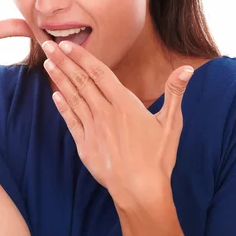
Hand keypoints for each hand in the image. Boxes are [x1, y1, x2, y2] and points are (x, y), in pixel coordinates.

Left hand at [41, 39, 194, 206]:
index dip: (82, 57)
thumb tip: (187, 68)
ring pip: (73, 98)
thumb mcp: (171, 122)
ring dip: (60, 80)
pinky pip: (71, 121)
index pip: (99, 73)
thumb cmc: (159, 157)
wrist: (140, 191)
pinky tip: (55, 95)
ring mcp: (93, 130)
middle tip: (48, 45)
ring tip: (48, 64)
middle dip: (64, 62)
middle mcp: (105, 113)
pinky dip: (63, 106)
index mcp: (125, 104)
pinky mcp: (85, 146)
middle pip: (81, 82)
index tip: (67, 44)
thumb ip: (175, 92)